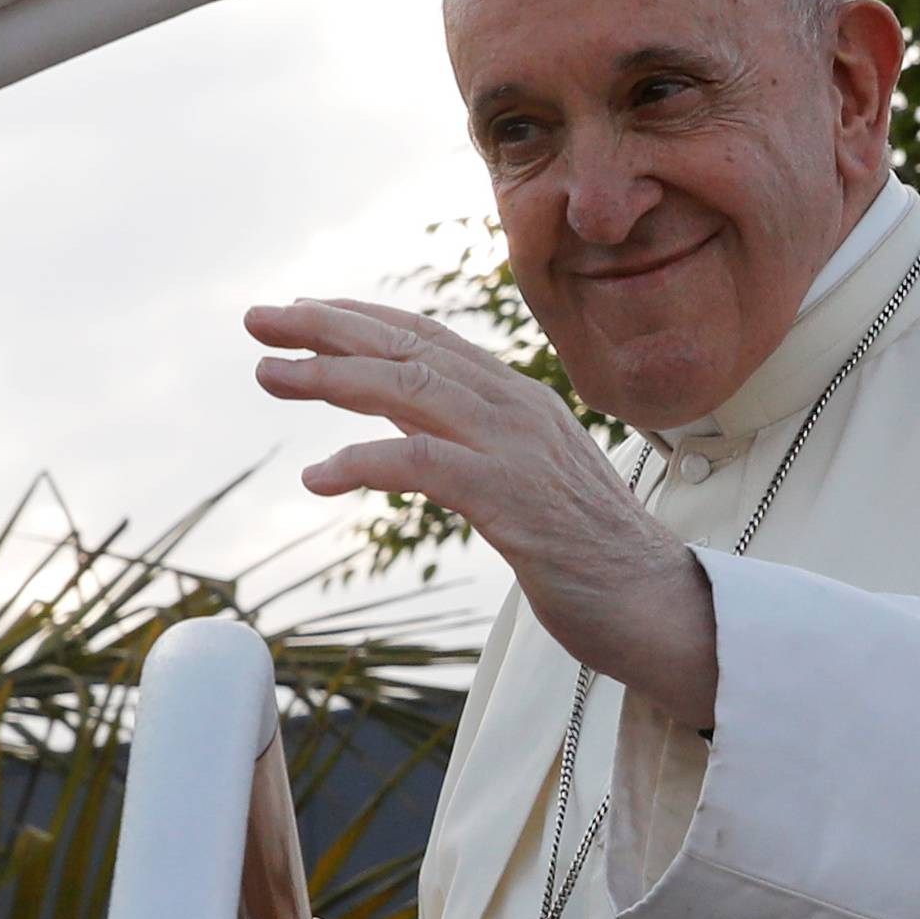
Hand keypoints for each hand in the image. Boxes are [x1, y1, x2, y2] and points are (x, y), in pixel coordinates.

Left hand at [244, 296, 717, 729]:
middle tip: (258, 322)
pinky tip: (318, 475)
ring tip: (270, 375)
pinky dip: (365, 460)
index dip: (361, 318)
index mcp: (522, 401)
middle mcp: (519, 410)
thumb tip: (408, 419)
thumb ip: (474, 440)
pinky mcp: (513, 501)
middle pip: (410, 348)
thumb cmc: (591, 553)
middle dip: (327, 330)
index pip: (430, 338)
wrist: (661, 606)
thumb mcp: (526, 479)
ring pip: (410, 389)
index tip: (300, 312)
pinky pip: (424, 463)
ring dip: (332, 377)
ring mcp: (518, 451)